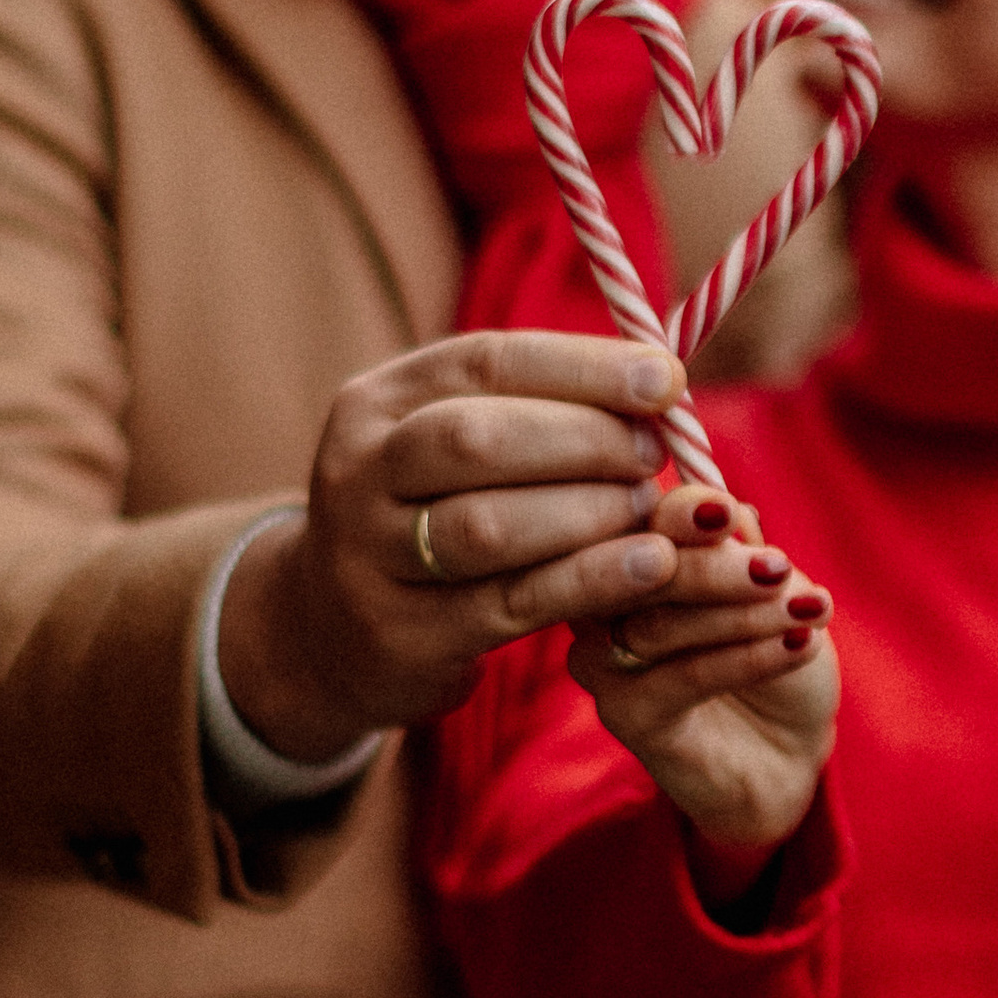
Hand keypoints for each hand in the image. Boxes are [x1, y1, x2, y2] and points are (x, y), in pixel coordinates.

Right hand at [221, 333, 710, 748]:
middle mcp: (358, 472)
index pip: (486, 361)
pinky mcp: (402, 635)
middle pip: (480, 440)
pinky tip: (650, 566)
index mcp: (376, 402)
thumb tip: (659, 384)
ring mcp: (369, 559)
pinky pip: (509, 603)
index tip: (665, 380)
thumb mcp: (449, 448)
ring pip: (490, 526)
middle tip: (652, 455)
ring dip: (589, 511)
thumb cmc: (427, 516)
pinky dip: (590, 581)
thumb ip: (534, 410)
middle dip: (586, 439)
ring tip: (647, 508)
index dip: (585, 368)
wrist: (331, 632)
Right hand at [565, 484, 837, 857]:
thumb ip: (741, 550)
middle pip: (637, 570)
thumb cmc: (775, 648)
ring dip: (741, 616)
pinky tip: (797, 646)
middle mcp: (599, 598)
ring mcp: (602, 659)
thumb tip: (728, 509)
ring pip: (656, 627)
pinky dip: (744, 659)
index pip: (637, 519)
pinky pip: (679, 679)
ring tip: (808, 611)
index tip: (727, 514)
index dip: (681, 514)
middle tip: (778, 570)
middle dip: (712, 567)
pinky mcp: (623, 715)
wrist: (790, 744)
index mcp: (629, 549)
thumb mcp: (773, 587)